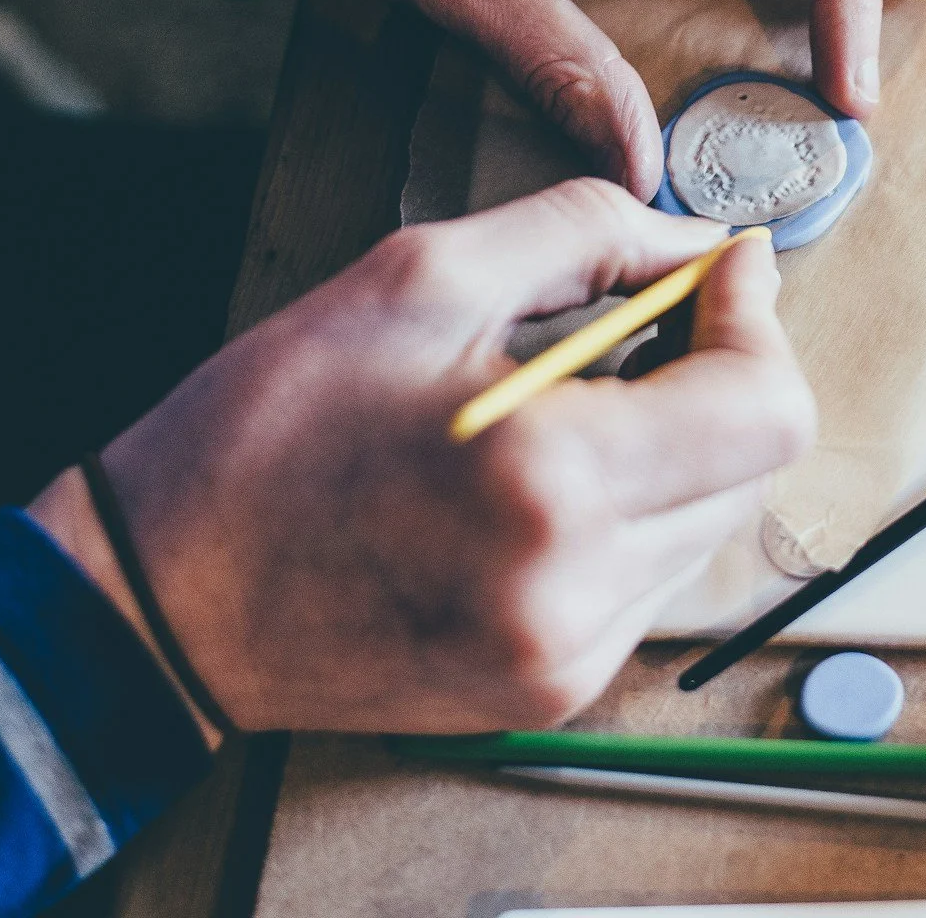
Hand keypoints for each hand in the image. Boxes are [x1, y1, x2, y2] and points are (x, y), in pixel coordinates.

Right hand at [28, 180, 813, 733]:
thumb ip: (587, 235)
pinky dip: (628, 513)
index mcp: (551, 482)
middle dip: (718, 377)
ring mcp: (568, 656)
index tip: (722, 270)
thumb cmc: (270, 428)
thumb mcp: (419, 276)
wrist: (159, 598)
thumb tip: (703, 245)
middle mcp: (577, 590)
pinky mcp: (551, 690)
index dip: (755, 322)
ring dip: (676, 447)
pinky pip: (650, 579)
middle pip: (753, 467)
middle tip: (644, 321)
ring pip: (709, 523)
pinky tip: (541, 480)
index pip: (766, 409)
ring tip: (572, 403)